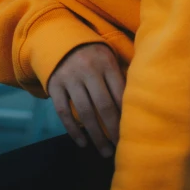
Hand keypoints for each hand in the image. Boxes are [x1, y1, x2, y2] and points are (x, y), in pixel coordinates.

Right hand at [47, 42, 124, 157]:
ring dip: (96, 135)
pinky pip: (63, 111)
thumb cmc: (92, 54)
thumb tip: (135, 105)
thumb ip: (118, 77)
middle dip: (113, 130)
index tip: (132, 133)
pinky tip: (83, 143)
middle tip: (120, 148)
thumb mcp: (108, 57)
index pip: (119, 92)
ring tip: (105, 151)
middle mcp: (88, 69)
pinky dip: (73, 130)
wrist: (60, 39)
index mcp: (105, 62)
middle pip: (103, 105)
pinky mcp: (55, 85)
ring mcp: (70, 77)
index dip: (126, 114)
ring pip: (84, 112)